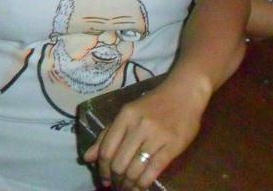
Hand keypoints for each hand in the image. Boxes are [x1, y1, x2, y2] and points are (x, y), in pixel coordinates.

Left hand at [84, 80, 206, 189]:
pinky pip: (153, 171)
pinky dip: (143, 183)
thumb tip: (87, 157)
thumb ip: (108, 134)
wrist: (185, 92)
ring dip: (128, 185)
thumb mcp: (128, 112)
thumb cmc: (154, 103)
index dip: (102, 170)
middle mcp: (140, 125)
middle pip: (119, 164)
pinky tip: (141, 186)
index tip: (105, 179)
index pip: (106, 150)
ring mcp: (157, 135)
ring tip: (128, 187)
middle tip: (118, 186)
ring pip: (134, 170)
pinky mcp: (173, 145)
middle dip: (116, 180)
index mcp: (126, 115)